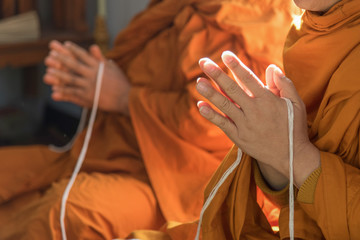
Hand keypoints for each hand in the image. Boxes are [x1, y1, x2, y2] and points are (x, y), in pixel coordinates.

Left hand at [43, 41, 130, 114]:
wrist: (127, 99)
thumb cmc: (122, 83)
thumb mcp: (113, 67)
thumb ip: (101, 58)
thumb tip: (93, 46)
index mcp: (99, 67)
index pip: (84, 55)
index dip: (74, 49)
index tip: (66, 44)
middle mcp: (92, 74)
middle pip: (74, 65)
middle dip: (61, 59)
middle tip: (51, 54)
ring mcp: (89, 86)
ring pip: (70, 79)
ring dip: (58, 75)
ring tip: (48, 72)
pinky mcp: (88, 97)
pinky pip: (73, 93)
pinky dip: (64, 92)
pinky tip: (54, 91)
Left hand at [196, 51, 319, 186]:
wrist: (291, 157)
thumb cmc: (294, 128)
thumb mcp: (296, 104)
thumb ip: (285, 84)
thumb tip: (271, 67)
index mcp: (267, 100)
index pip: (248, 78)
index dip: (236, 65)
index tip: (225, 54)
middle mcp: (254, 111)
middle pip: (232, 89)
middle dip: (217, 75)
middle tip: (204, 63)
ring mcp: (245, 125)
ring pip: (224, 105)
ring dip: (210, 93)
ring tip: (198, 82)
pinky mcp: (239, 137)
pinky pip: (223, 124)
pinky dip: (211, 115)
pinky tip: (200, 106)